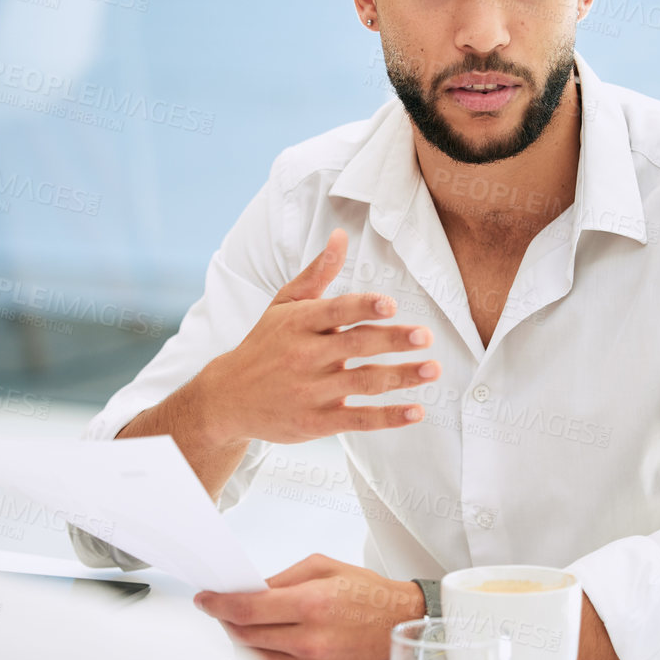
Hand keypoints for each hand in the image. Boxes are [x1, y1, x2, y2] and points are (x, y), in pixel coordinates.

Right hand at [195, 229, 440, 446]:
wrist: (227, 398)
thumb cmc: (264, 344)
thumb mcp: (284, 305)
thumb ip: (317, 273)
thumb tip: (340, 236)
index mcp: (299, 323)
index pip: (336, 312)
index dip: (364, 307)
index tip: (391, 304)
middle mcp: (305, 356)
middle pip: (356, 346)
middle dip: (393, 340)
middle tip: (426, 336)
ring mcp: (311, 391)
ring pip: (363, 382)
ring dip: (401, 376)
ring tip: (432, 369)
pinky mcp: (316, 422)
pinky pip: (358, 420)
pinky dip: (388, 417)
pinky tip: (415, 411)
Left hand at [195, 553, 425, 659]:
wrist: (405, 627)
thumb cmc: (369, 595)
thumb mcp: (326, 568)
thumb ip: (282, 579)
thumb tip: (246, 591)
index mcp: (313, 605)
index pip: (246, 609)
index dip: (218, 604)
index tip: (204, 599)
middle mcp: (312, 641)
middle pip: (244, 636)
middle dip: (227, 621)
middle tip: (222, 610)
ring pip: (256, 659)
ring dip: (244, 642)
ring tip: (247, 626)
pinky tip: (271, 645)